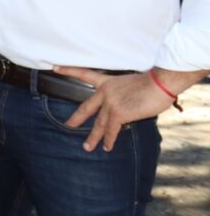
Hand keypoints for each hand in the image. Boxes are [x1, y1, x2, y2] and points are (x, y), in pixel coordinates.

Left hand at [54, 67, 179, 151]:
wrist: (160, 83)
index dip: (68, 70)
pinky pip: (111, 130)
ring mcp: (110, 102)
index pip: (84, 74)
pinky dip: (109, 140)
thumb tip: (124, 107)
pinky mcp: (119, 113)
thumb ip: (122, 95)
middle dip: (76, 119)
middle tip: (67, 126)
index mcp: (107, 81)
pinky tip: (107, 147)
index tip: (54, 68)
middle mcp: (105, 91)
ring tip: (87, 147)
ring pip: (99, 123)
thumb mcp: (131, 84)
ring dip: (93, 137)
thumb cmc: (153, 83)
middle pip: (86, 107)